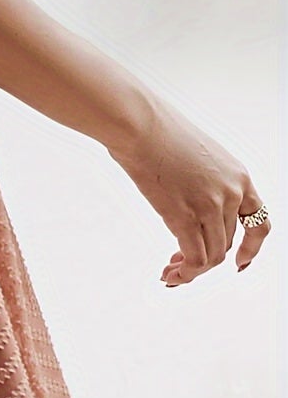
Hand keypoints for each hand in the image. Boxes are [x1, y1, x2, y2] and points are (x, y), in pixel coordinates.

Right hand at [108, 98, 271, 284]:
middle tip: (178, 264)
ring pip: (212, 255)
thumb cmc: (155, 130)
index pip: (259, 221)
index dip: (252, 247)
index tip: (240, 262)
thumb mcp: (195, 154)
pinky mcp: (186, 216)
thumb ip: (201, 180)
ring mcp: (211, 206)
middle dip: (204, 258)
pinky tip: (169, 274)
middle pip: (226, 242)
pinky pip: (195, 258)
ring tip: (170, 273)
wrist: (138, 123)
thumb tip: (186, 198)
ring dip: (192, 271)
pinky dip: (185, 273)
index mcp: (238, 175)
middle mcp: (232, 193)